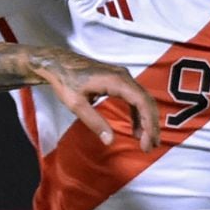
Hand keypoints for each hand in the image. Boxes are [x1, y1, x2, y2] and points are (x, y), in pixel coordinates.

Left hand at [30, 50, 162, 150]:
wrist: (58, 63)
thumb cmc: (65, 80)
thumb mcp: (76, 104)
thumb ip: (94, 122)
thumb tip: (109, 140)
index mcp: (116, 81)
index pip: (142, 102)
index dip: (148, 124)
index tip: (147, 142)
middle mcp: (124, 76)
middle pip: (147, 102)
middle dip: (151, 125)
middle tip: (149, 146)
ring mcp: (123, 77)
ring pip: (143, 100)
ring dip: (146, 121)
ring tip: (145, 141)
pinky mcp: (119, 80)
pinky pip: (135, 98)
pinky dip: (138, 114)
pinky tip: (135, 129)